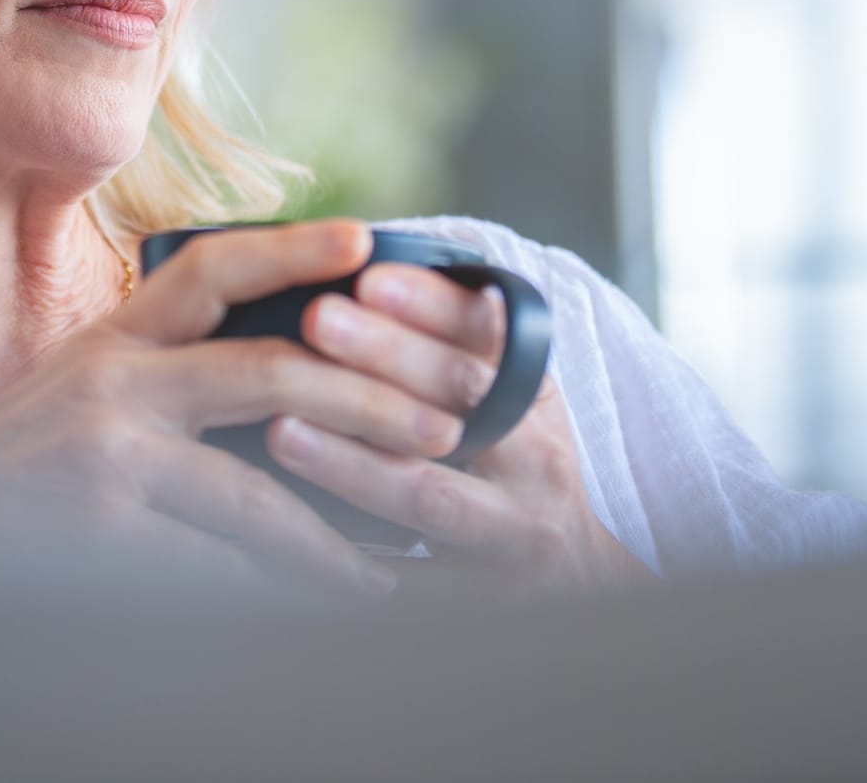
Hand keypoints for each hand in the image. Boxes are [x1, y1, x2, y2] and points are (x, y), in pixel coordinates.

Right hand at [0, 220, 465, 596]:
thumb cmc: (6, 472)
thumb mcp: (77, 394)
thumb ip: (163, 375)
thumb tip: (290, 377)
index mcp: (113, 340)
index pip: (211, 268)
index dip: (294, 247)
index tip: (369, 237)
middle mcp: (110, 383)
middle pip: (269, 375)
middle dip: (368, 402)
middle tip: (441, 425)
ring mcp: (102, 458)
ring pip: (255, 491)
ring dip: (338, 530)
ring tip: (401, 551)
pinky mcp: (96, 535)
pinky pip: (213, 569)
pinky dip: (276, 590)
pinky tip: (324, 602)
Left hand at [270, 262, 652, 592]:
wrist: (583, 582)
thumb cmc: (520, 467)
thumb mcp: (514, 398)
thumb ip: (462, 343)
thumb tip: (363, 265)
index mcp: (535, 399)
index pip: (487, 338)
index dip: (431, 305)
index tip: (368, 273)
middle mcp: (533, 461)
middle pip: (461, 405)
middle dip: (387, 358)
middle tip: (315, 318)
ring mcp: (508, 534)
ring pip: (431, 496)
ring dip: (356, 463)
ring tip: (284, 429)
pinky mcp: (476, 600)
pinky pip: (406, 585)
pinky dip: (351, 564)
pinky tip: (293, 537)